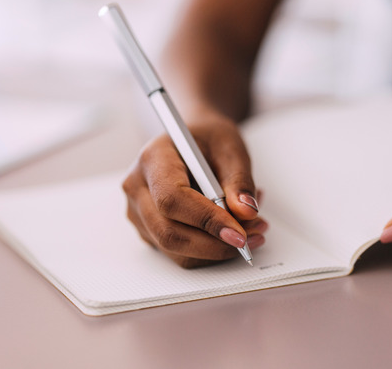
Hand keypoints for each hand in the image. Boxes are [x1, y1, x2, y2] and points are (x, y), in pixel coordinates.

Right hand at [123, 110, 265, 267]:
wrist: (194, 139)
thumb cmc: (208, 138)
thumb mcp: (231, 148)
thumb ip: (239, 180)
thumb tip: (246, 212)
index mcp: (152, 158)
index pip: (171, 199)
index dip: (206, 220)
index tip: (239, 233)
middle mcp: (137, 187)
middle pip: (168, 233)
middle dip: (215, 244)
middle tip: (254, 236)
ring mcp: (139, 211)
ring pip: (175, 249)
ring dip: (216, 249)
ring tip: (251, 229)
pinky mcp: (148, 229)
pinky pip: (179, 252)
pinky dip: (210, 249)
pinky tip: (232, 229)